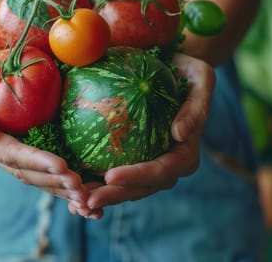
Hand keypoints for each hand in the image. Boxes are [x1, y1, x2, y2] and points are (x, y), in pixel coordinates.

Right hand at [0, 42, 90, 207]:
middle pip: (27, 173)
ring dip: (62, 189)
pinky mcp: (26, 147)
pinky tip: (85, 193)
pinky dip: (63, 183)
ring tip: (87, 197)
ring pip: (38, 178)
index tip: (62, 166)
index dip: (36, 162)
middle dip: (55, 182)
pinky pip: (45, 170)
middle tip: (83, 189)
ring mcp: (10, 152)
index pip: (11, 154)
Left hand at [68, 53, 214, 217]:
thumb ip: (196, 106)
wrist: (175, 70)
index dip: (137, 177)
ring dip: (102, 196)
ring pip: (126, 189)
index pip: (162, 171)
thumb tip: (180, 134)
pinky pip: (115, 176)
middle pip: (141, 188)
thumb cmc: (188, 70)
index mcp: (186, 153)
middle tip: (86, 199)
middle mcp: (169, 166)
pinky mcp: (135, 161)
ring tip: (75, 201)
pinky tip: (71, 186)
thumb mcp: (201, 78)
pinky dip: (96, 183)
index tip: (110, 175)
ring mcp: (151, 167)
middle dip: (114, 196)